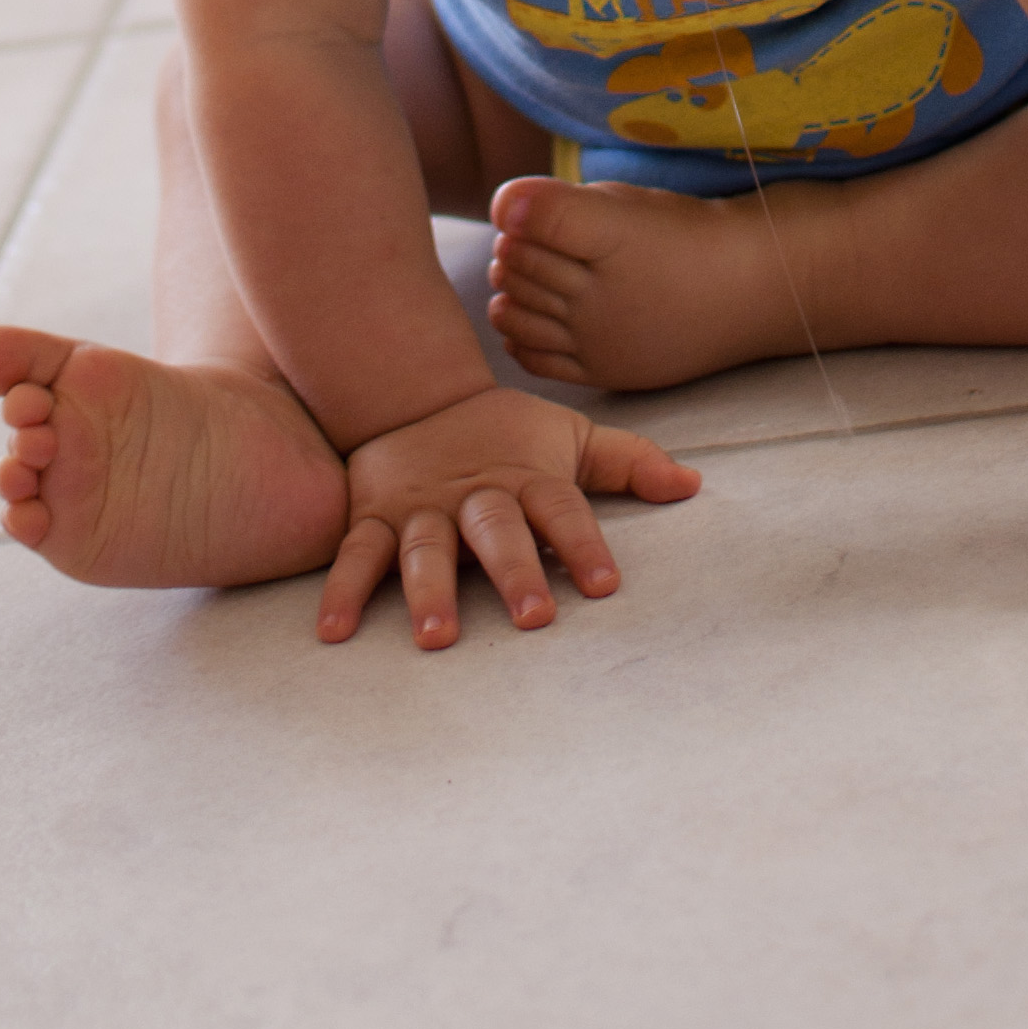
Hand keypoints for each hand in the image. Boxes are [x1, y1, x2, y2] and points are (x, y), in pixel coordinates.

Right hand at [322, 386, 699, 648]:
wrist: (413, 392)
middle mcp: (475, 495)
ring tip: (437, 636)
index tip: (605, 586)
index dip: (584, 545)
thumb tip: (693, 485)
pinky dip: (343, 590)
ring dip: (429, 590)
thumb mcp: (567, 438)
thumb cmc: (504, 433)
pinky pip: (356, 553)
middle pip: (497, 531)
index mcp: (526, 478)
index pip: (563, 510)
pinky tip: (335, 631)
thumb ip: (626, 464)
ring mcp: (421, 508)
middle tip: (534, 617)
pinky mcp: (374, 516)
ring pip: (425, 548)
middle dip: (514, 571)